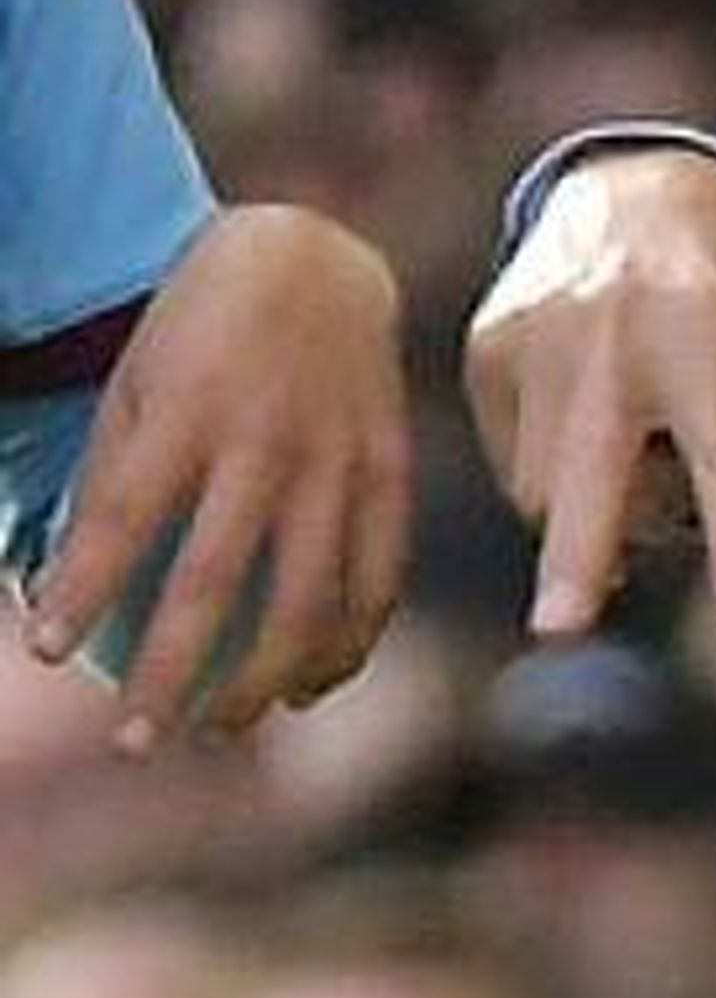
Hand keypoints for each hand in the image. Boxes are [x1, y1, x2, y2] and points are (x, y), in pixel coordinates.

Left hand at [26, 204, 407, 749]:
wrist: (317, 255)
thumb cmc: (202, 328)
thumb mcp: (139, 377)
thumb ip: (115, 474)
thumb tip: (70, 591)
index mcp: (188, 407)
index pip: (121, 516)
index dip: (81, 590)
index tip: (44, 649)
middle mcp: (266, 439)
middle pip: (214, 582)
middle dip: (169, 675)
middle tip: (133, 742)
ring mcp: (337, 456)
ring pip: (306, 599)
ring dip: (259, 681)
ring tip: (217, 728)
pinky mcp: (389, 467)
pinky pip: (377, 576)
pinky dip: (347, 643)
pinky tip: (310, 685)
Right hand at [464, 149, 715, 636]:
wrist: (641, 194)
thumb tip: (661, 533)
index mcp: (707, 331)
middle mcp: (612, 334)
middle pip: (595, 469)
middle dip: (579, 554)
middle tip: (563, 627)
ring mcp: (538, 337)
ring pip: (548, 490)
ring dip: (593, 514)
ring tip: (639, 456)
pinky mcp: (488, 347)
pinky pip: (514, 460)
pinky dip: (557, 472)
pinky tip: (591, 421)